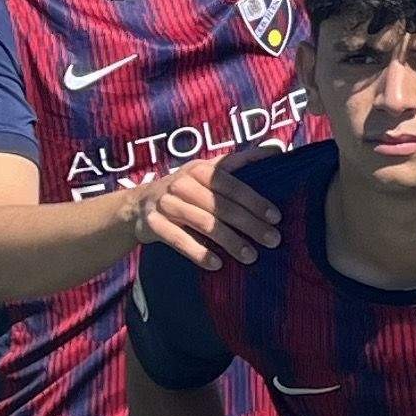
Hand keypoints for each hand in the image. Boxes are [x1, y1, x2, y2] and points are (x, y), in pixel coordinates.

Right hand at [133, 147, 281, 269]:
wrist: (137, 206)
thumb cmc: (187, 189)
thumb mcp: (208, 171)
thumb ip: (240, 162)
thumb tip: (277, 150)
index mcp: (199, 170)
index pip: (231, 184)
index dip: (254, 200)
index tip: (276, 217)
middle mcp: (182, 183)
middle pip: (221, 206)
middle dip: (250, 225)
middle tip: (273, 240)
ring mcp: (166, 204)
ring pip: (203, 224)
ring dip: (230, 242)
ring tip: (251, 256)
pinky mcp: (153, 224)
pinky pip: (179, 240)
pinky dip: (199, 253)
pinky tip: (217, 264)